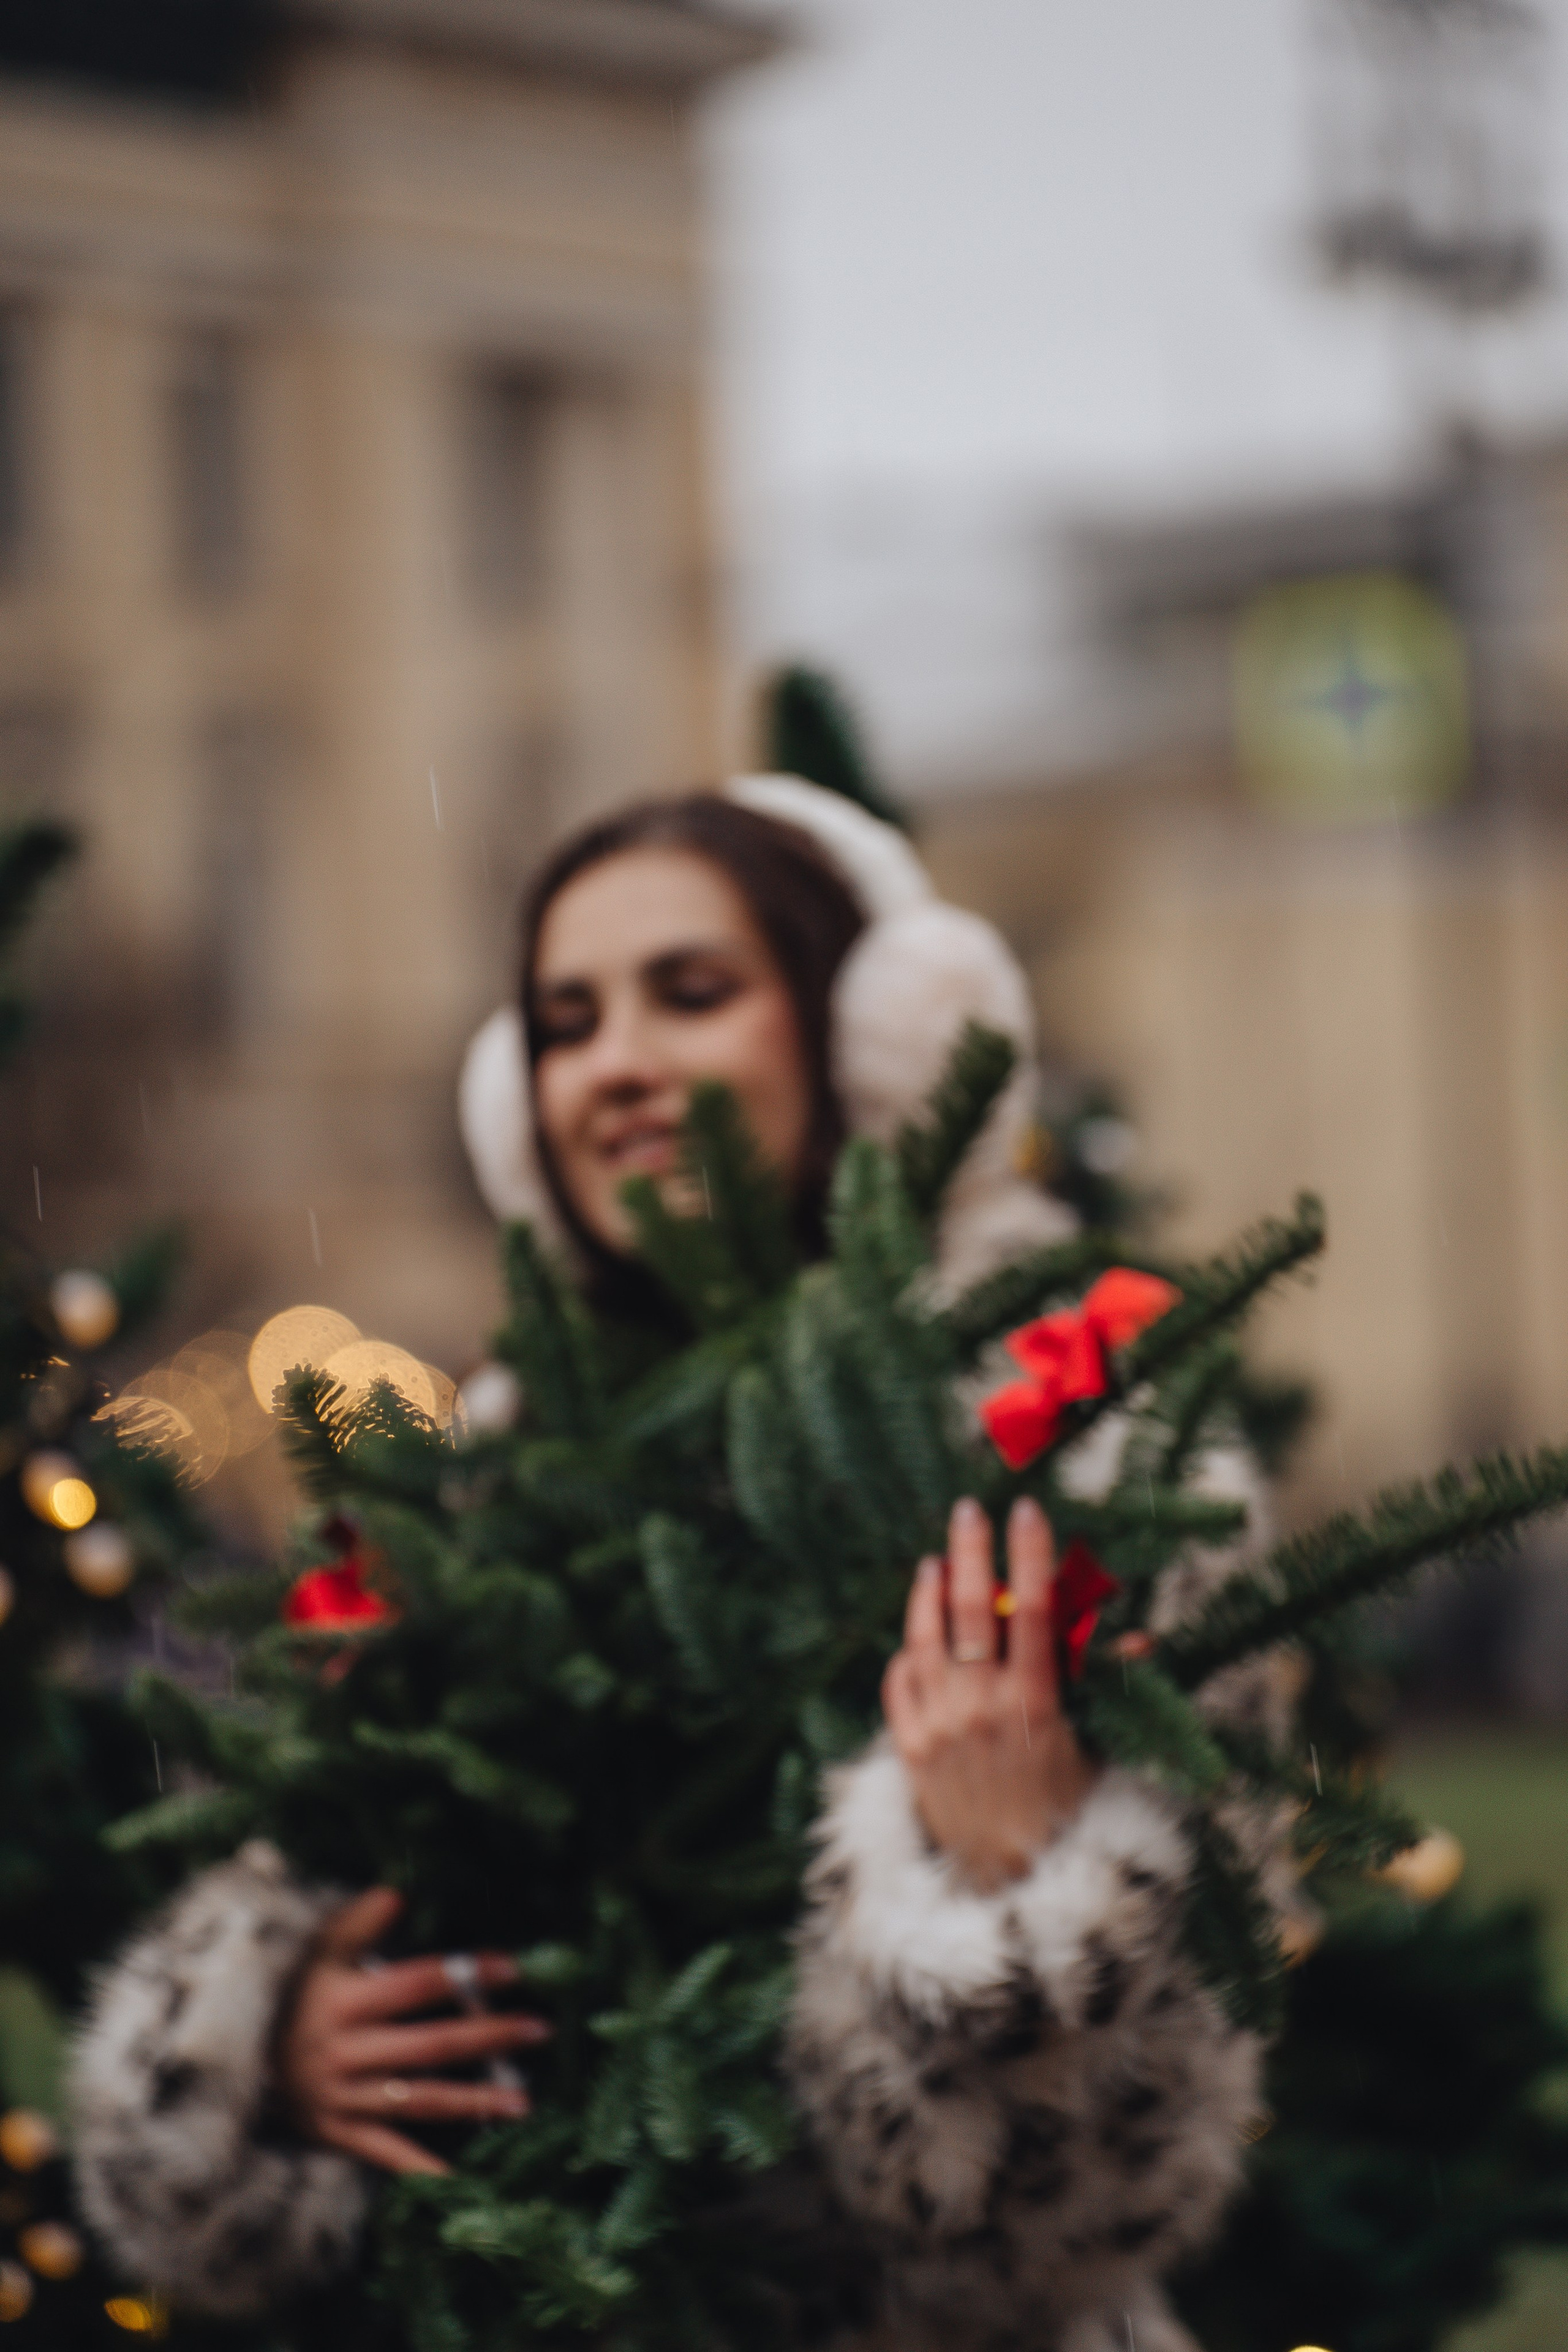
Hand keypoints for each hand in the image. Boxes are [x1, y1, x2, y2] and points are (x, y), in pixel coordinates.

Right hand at [278, 1887, 551, 2174]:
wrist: (231, 2061)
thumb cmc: (289, 1997)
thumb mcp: (314, 1955)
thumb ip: (355, 1924)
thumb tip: (395, 1893)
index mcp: (344, 2003)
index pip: (417, 1983)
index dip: (464, 1973)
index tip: (513, 1967)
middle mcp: (346, 2052)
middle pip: (429, 2045)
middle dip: (487, 2036)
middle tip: (540, 2028)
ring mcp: (343, 2097)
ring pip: (418, 2099)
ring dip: (473, 2101)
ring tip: (523, 2101)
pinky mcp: (338, 2133)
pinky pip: (387, 2153)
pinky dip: (423, 2168)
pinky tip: (463, 2180)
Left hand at [882, 1495, 1098, 1893]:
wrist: (1012, 1884)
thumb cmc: (1066, 1813)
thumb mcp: (1096, 1749)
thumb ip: (1106, 1687)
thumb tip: (1142, 1637)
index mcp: (1035, 1705)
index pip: (1033, 1609)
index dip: (1030, 1554)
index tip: (1027, 1511)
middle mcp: (980, 1708)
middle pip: (971, 1608)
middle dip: (971, 1551)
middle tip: (968, 1509)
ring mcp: (939, 1726)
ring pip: (925, 1638)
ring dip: (928, 1593)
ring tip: (934, 1561)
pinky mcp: (909, 1747)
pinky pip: (898, 1682)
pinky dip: (906, 1650)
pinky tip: (915, 1632)